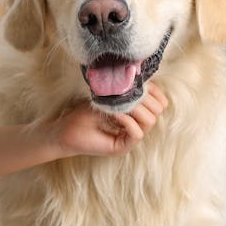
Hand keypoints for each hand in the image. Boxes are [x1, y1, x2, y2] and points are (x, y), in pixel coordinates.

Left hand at [53, 81, 167, 156]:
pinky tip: (116, 114)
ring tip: (120, 103)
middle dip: (146, 99)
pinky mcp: (122, 147)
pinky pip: (137, 133)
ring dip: (136, 108)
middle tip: (130, 93)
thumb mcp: (109, 96)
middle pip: (157, 112)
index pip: (159, 105)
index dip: (155, 92)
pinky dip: (128, 121)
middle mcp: (136, 127)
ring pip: (150, 122)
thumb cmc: (85, 113)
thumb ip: (126, 90)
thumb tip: (143, 77)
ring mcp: (130, 139)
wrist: (66, 129)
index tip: (144, 83)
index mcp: (136, 115)